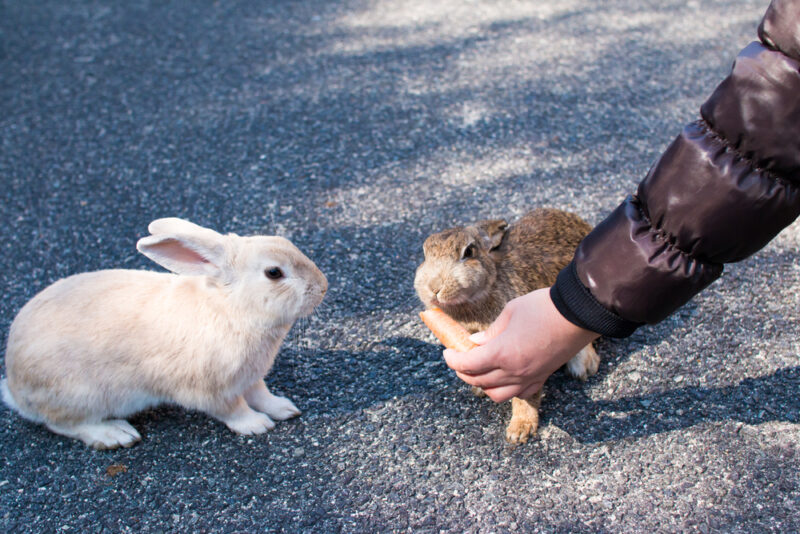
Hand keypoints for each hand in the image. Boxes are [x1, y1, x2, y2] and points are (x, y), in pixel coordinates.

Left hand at [443, 288, 598, 402]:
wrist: (578, 314)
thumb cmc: (542, 307)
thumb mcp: (510, 313)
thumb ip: (491, 332)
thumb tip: (476, 342)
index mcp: (502, 353)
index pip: (467, 364)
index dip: (452, 359)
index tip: (447, 352)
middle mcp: (514, 371)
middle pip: (478, 381)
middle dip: (463, 371)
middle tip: (459, 358)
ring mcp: (529, 377)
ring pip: (497, 394)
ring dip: (483, 385)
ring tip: (479, 370)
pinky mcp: (543, 377)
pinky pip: (520, 393)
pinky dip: (507, 388)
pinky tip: (505, 375)